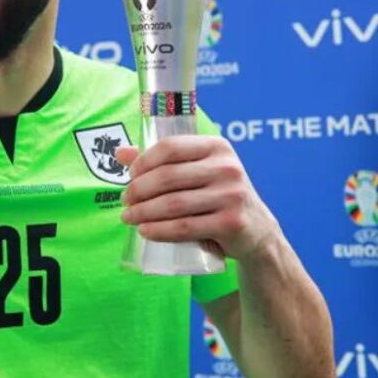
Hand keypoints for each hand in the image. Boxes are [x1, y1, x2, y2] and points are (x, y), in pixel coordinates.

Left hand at [115, 136, 280, 259]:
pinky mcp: (231, 223)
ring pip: (173, 204)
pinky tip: (144, 231)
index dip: (143, 162)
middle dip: (138, 190)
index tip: (130, 175)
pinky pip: (185, 227)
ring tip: (129, 217)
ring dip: (143, 212)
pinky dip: (159, 231)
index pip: (170, 147)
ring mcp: (231, 195)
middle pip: (167, 177)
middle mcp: (227, 167)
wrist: (256, 230)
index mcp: (217, 147)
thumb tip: (120, 153)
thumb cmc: (218, 195)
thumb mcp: (197, 171)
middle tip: (125, 201)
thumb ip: (161, 161)